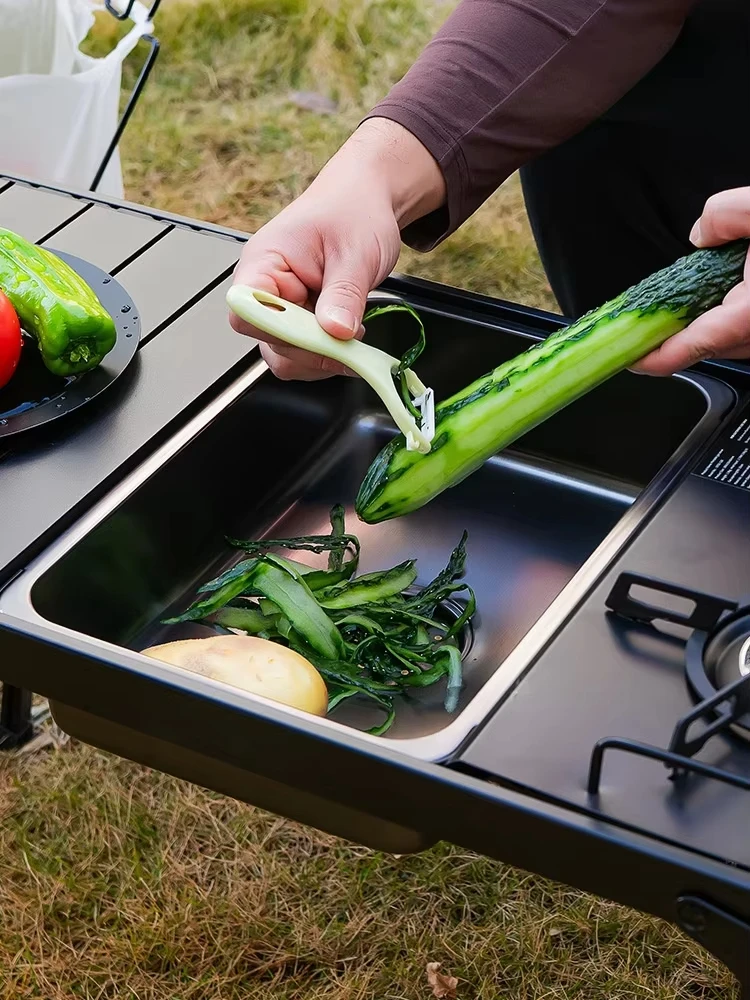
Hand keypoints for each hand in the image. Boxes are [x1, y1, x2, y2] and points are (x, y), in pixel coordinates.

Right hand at [229, 118, 444, 380]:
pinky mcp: (299, 322)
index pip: (245, 311)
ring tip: (354, 337)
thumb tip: (335, 332)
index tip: (318, 334)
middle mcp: (264, 289)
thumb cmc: (354, 212)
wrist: (366, 201)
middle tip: (351, 341)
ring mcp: (281, 308)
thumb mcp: (357, 252)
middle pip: (267, 341)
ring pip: (285, 355)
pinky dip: (328, 356)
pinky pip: (303, 354)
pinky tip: (350, 340)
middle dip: (312, 349)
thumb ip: (344, 294)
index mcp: (263, 262)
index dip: (277, 330)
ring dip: (322, 358)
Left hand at [635, 187, 749, 374]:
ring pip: (737, 341)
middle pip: (713, 346)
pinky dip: (738, 316)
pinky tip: (738, 288)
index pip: (693, 347)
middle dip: (684, 333)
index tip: (630, 360)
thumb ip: (728, 214)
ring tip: (698, 300)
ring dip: (716, 321)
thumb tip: (702, 234)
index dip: (655, 358)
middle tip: (655, 319)